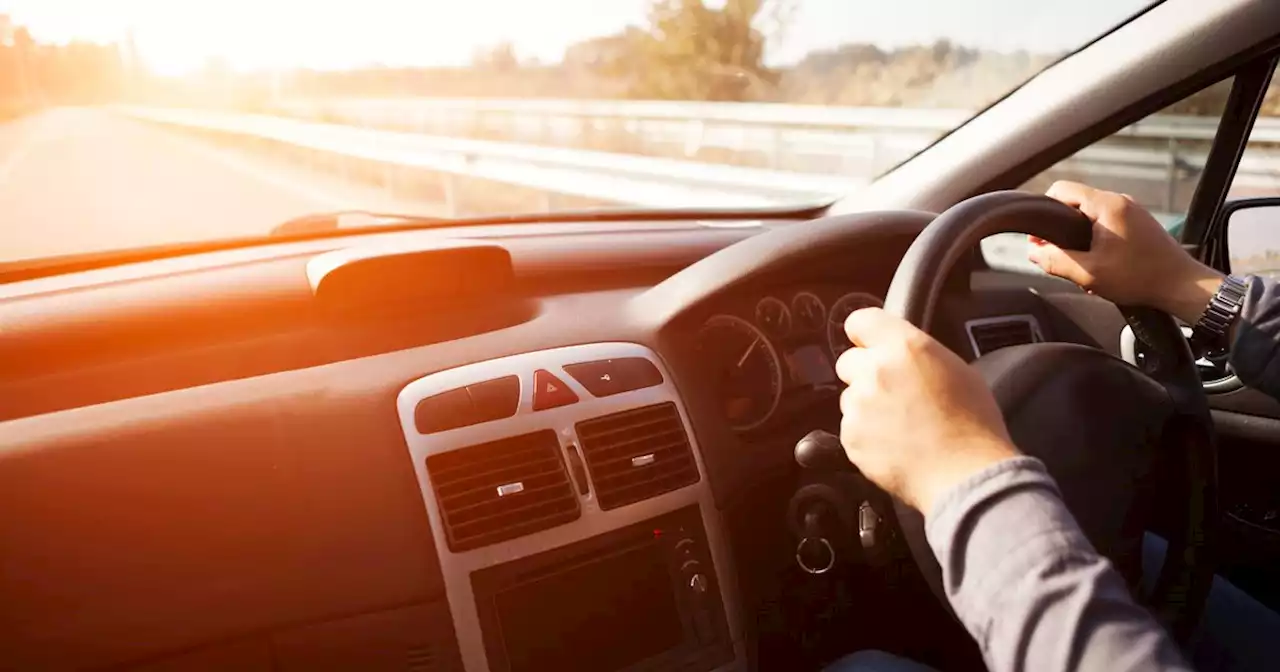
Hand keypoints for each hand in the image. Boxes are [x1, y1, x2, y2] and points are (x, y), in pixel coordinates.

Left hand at [835, 307, 1019, 512]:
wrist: (965, 474)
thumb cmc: (974, 425)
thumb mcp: (958, 370)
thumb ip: (921, 354)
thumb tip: (904, 354)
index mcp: (905, 347)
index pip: (860, 320)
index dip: (865, 333)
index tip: (869, 342)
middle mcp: (875, 371)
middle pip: (848, 361)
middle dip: (864, 372)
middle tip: (893, 391)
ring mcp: (859, 406)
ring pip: (849, 397)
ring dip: (866, 406)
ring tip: (900, 424)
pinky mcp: (850, 437)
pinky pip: (850, 428)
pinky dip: (866, 435)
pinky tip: (894, 444)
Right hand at [1031, 181, 1223, 323]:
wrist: (1181, 285)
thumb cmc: (1140, 278)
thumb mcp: (1088, 274)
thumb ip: (1055, 261)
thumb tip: (1034, 253)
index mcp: (1106, 205)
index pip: (1061, 190)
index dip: (1043, 212)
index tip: (1039, 239)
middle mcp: (1119, 200)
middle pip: (1074, 202)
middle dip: (1060, 229)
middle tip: (1056, 254)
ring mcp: (1131, 210)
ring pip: (1090, 214)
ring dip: (1078, 236)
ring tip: (1080, 263)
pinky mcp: (1138, 222)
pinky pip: (1106, 222)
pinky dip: (1095, 238)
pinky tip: (1098, 263)